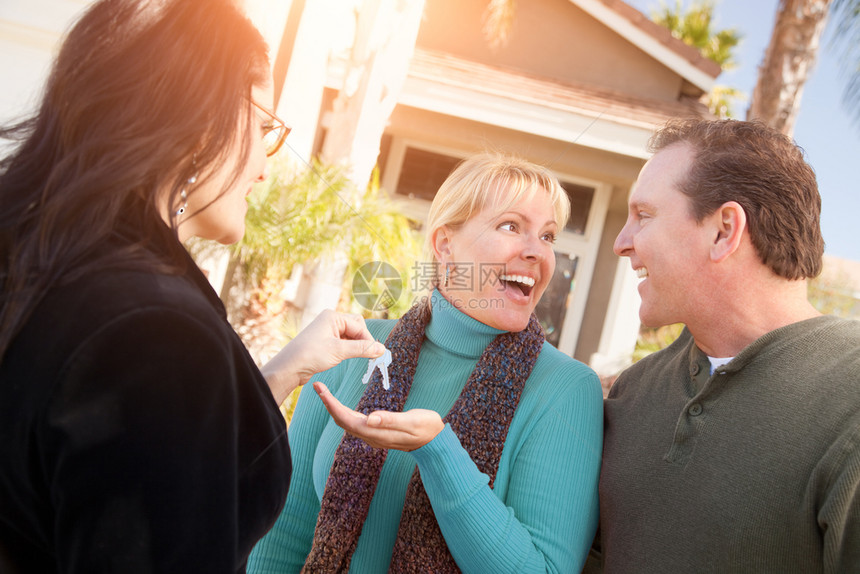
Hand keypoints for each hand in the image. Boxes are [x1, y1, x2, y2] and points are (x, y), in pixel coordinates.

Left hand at [261, 310, 384, 403]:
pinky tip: (349, 357)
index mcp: (333, 316)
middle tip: (370, 355)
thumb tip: (381, 349)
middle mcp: (330, 320)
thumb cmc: (310, 355)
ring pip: (351, 335)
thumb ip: (362, 349)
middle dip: (364, 340)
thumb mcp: (339, 351)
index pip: (359, 326)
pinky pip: (344, 342)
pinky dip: (350, 349)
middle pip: (356, 327)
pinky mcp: (325, 341)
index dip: (368, 340)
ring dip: (357, 345)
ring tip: (362, 357)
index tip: (377, 354)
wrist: (289, 367)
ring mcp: (327, 331)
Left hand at [314, 382, 444, 450]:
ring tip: (325, 393)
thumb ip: (391, 420)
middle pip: (342, 421)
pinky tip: (340, 405)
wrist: (435, 442)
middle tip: (318, 387)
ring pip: (347, 422)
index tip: (322, 391)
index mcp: (376, 432)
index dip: (332, 405)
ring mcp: (373, 435)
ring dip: (334, 408)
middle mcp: (371, 436)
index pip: (346, 419)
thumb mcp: (412, 422)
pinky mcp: (376, 432)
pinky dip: (343, 412)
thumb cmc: (426, 428)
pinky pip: (353, 423)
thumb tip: (370, 418)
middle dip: (328, 404)